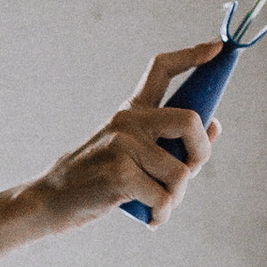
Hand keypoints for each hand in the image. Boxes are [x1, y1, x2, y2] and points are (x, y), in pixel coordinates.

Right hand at [38, 48, 221, 224]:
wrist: (49, 200)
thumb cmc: (95, 179)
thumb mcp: (130, 152)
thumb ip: (170, 140)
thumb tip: (214, 125)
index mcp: (130, 111)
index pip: (162, 68)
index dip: (192, 55)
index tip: (217, 47)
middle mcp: (127, 121)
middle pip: (190, 120)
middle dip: (202, 152)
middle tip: (190, 171)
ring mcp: (122, 145)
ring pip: (179, 172)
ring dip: (175, 197)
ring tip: (158, 206)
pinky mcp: (119, 174)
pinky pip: (163, 198)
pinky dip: (162, 215)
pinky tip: (152, 219)